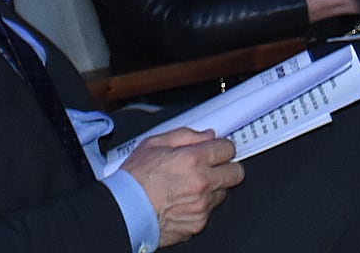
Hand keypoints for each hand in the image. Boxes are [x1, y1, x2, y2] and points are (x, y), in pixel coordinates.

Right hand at [123, 128, 242, 245]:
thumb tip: (206, 136)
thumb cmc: (134, 180)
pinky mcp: (197, 224)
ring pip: (223, 193)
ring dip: (213, 187)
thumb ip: (185, 135)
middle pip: (236, 173)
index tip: (218, 149)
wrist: (123, 211)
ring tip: (191, 186)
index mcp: (193, 160)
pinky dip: (201, 206)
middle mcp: (202, 183)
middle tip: (214, 167)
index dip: (222, 147)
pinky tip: (184, 201)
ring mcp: (201, 205)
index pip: (228, 149)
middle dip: (227, 167)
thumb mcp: (154, 144)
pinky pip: (209, 211)